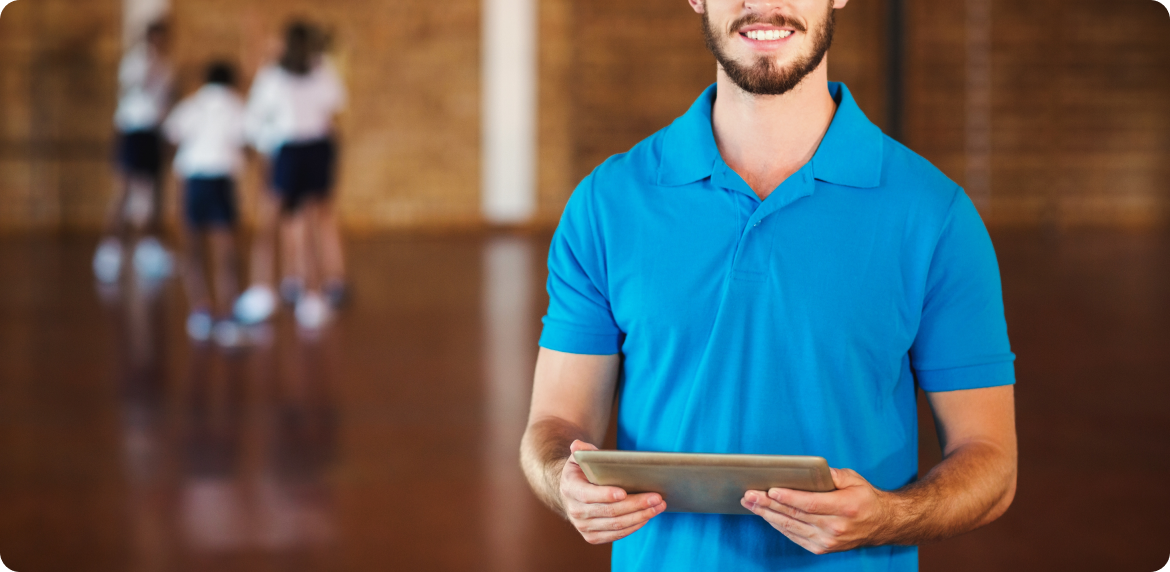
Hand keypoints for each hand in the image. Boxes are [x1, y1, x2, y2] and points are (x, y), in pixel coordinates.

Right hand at [559, 440, 666, 543]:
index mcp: (570, 489)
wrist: (570, 494)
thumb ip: (582, 450)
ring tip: (658, 506)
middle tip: (656, 497)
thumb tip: (577, 445)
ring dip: (640, 516)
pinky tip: (647, 516)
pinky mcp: (592, 537)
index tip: (624, 492)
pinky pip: (617, 534)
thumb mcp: (579, 458)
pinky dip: (634, 526)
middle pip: (610, 511)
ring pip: (616, 525)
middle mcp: (575, 511)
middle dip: (635, 504)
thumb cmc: (581, 472)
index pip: (588, 495)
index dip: (606, 495)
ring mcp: (583, 527)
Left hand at [741, 467, 895, 553]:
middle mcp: (835, 527)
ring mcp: (827, 541)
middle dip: (768, 504)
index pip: (811, 504)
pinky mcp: (821, 548)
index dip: (788, 498)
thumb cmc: (865, 499)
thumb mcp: (854, 479)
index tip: (770, 490)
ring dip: (767, 514)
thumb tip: (809, 470)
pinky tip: (765, 515)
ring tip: (750, 503)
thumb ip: (831, 475)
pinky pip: (793, 536)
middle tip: (749, 494)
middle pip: (795, 516)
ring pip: (790, 527)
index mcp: (845, 508)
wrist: (880, 524)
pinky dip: (777, 525)